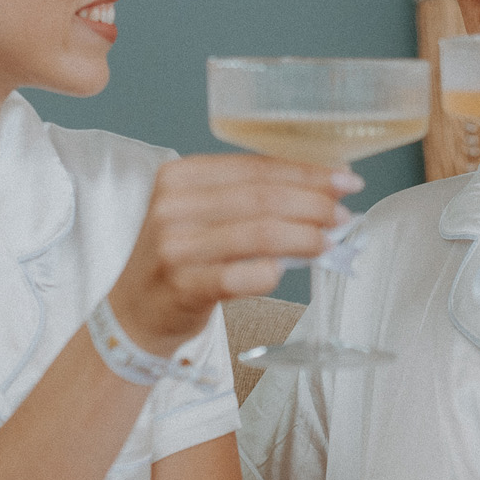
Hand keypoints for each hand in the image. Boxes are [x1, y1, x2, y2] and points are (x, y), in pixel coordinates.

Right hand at [108, 154, 355, 351]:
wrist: (135, 312)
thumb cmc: (180, 259)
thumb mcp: (201, 214)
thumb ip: (247, 198)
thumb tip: (320, 190)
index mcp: (180, 176)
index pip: (254, 167)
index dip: (305, 172)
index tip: (344, 179)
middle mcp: (172, 206)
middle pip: (261, 198)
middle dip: (312, 204)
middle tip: (343, 214)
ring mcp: (175, 246)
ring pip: (259, 235)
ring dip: (304, 237)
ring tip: (329, 241)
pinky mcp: (183, 285)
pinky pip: (243, 276)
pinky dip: (272, 273)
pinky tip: (288, 271)